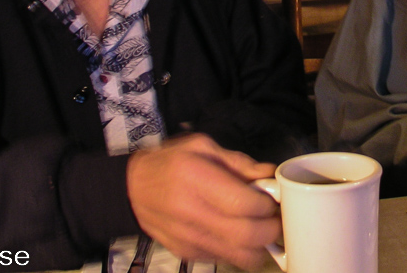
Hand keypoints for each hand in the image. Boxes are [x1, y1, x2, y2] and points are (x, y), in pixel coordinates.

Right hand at [127, 133, 279, 270]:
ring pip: (239, 256)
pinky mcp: (187, 253)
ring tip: (262, 229)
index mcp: (195, 177)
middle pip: (247, 235)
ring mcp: (188, 238)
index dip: (267, 205)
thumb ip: (238, 162)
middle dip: (271, 229)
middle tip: (275, 218)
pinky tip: (239, 234)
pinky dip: (240, 251)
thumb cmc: (169, 162)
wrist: (131, 189)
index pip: (243, 203)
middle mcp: (191, 212)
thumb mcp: (201, 147)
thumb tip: (269, 174)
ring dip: (260, 247)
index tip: (273, 198)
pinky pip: (225, 259)